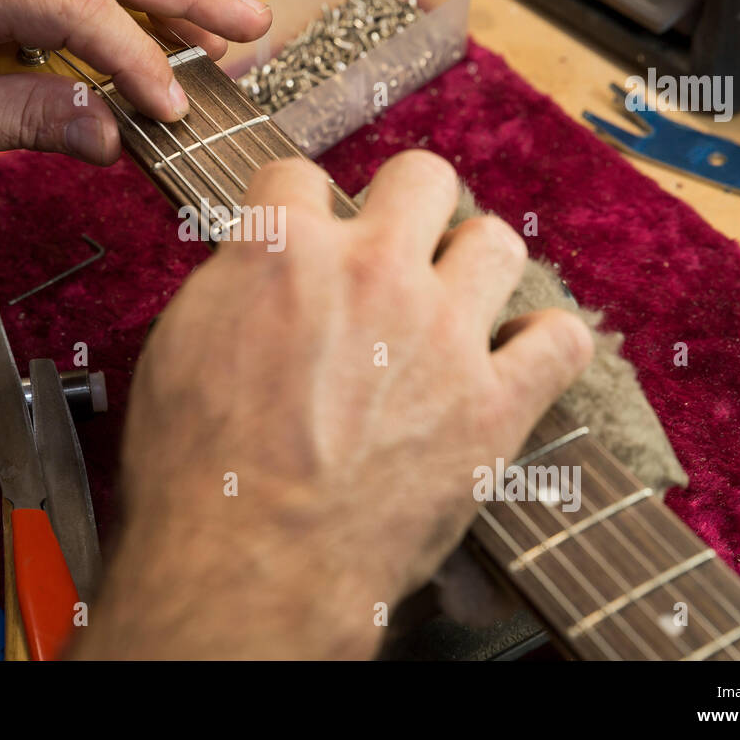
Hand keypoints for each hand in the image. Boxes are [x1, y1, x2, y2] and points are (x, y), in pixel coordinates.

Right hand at [79, 151, 593, 658]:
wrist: (249, 565)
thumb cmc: (198, 475)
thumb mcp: (179, 350)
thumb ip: (234, 288)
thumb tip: (261, 270)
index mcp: (283, 250)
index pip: (298, 174)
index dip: (298, 206)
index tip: (303, 231)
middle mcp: (371, 272)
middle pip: (420, 177)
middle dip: (404, 204)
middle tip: (390, 247)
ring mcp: (441, 334)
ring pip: (496, 242)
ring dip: (473, 264)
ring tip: (454, 299)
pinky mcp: (492, 404)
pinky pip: (559, 341)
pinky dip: (544, 344)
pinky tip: (518, 356)